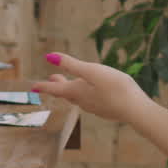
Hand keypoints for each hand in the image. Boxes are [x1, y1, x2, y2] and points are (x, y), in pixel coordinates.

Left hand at [32, 53, 149, 123]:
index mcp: (77, 91)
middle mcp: (83, 101)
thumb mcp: (92, 71)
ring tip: (71, 83)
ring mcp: (95, 107)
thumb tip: (49, 57)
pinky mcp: (107, 110)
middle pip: (66, 93)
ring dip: (72, 90)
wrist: (135, 110)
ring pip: (79, 98)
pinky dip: (86, 94)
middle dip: (58, 86)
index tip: (33, 87)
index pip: (55, 89)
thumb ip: (71, 65)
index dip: (43, 86)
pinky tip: (93, 92)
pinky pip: (91, 101)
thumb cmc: (114, 87)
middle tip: (52, 79)